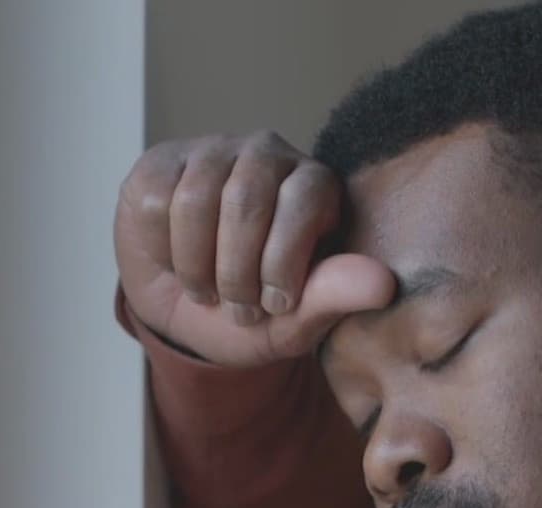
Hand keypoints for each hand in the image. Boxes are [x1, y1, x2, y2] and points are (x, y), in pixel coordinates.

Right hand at [114, 131, 393, 366]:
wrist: (186, 315)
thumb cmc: (252, 313)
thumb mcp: (295, 321)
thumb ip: (336, 297)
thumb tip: (383, 284)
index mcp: (315, 185)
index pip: (304, 200)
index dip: (283, 261)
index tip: (277, 306)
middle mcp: (268, 155)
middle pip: (246, 201)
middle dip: (237, 272)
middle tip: (239, 310)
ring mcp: (212, 153)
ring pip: (196, 201)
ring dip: (197, 267)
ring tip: (208, 293)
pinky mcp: (163, 163)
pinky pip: (158, 203)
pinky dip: (164, 252)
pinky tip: (176, 264)